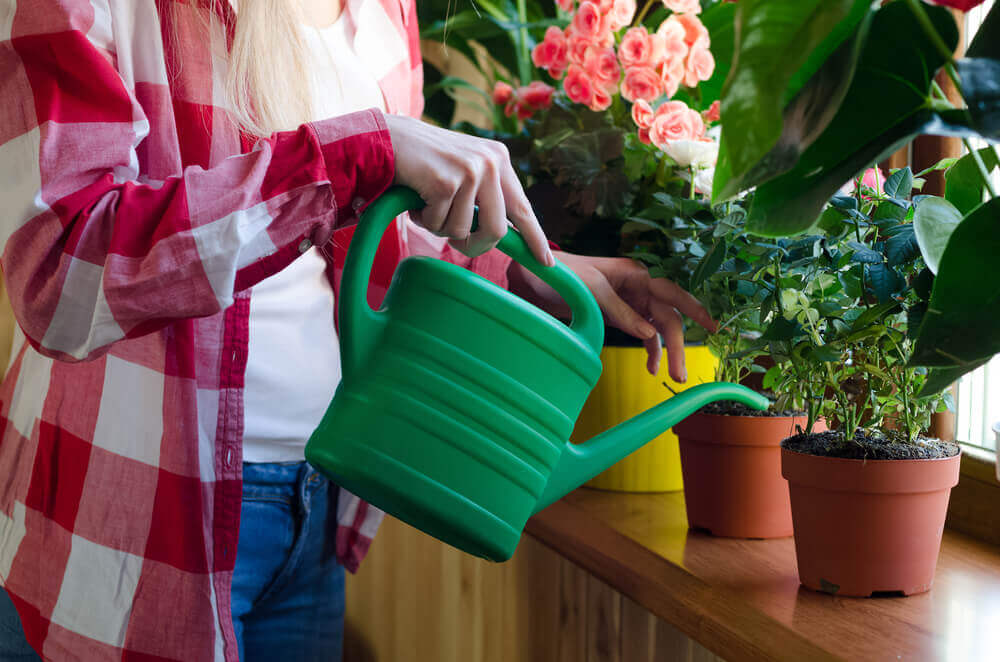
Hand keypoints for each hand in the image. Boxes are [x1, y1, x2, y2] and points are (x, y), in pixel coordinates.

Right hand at [385, 115, 553, 265]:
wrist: (388, 138)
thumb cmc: (425, 162)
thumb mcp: (465, 172)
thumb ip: (485, 197)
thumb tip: (500, 235)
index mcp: (499, 160)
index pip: (523, 208)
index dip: (534, 238)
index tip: (546, 262)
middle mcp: (490, 162)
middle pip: (496, 231)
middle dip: (474, 245)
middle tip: (455, 243)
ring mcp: (470, 171)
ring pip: (462, 231)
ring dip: (440, 227)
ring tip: (428, 204)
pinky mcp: (446, 181)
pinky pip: (438, 224)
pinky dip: (423, 220)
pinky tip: (416, 199)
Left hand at [508, 252, 717, 381]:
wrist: (538, 279)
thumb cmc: (565, 276)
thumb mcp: (593, 292)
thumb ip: (621, 313)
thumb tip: (650, 334)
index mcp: (636, 274)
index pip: (672, 293)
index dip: (695, 309)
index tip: (712, 327)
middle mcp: (640, 287)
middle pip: (668, 317)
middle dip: (678, 345)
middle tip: (681, 374)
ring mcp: (632, 302)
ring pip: (659, 328)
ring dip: (667, 352)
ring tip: (672, 376)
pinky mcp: (622, 315)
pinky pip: (644, 334)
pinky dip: (650, 350)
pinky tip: (653, 368)